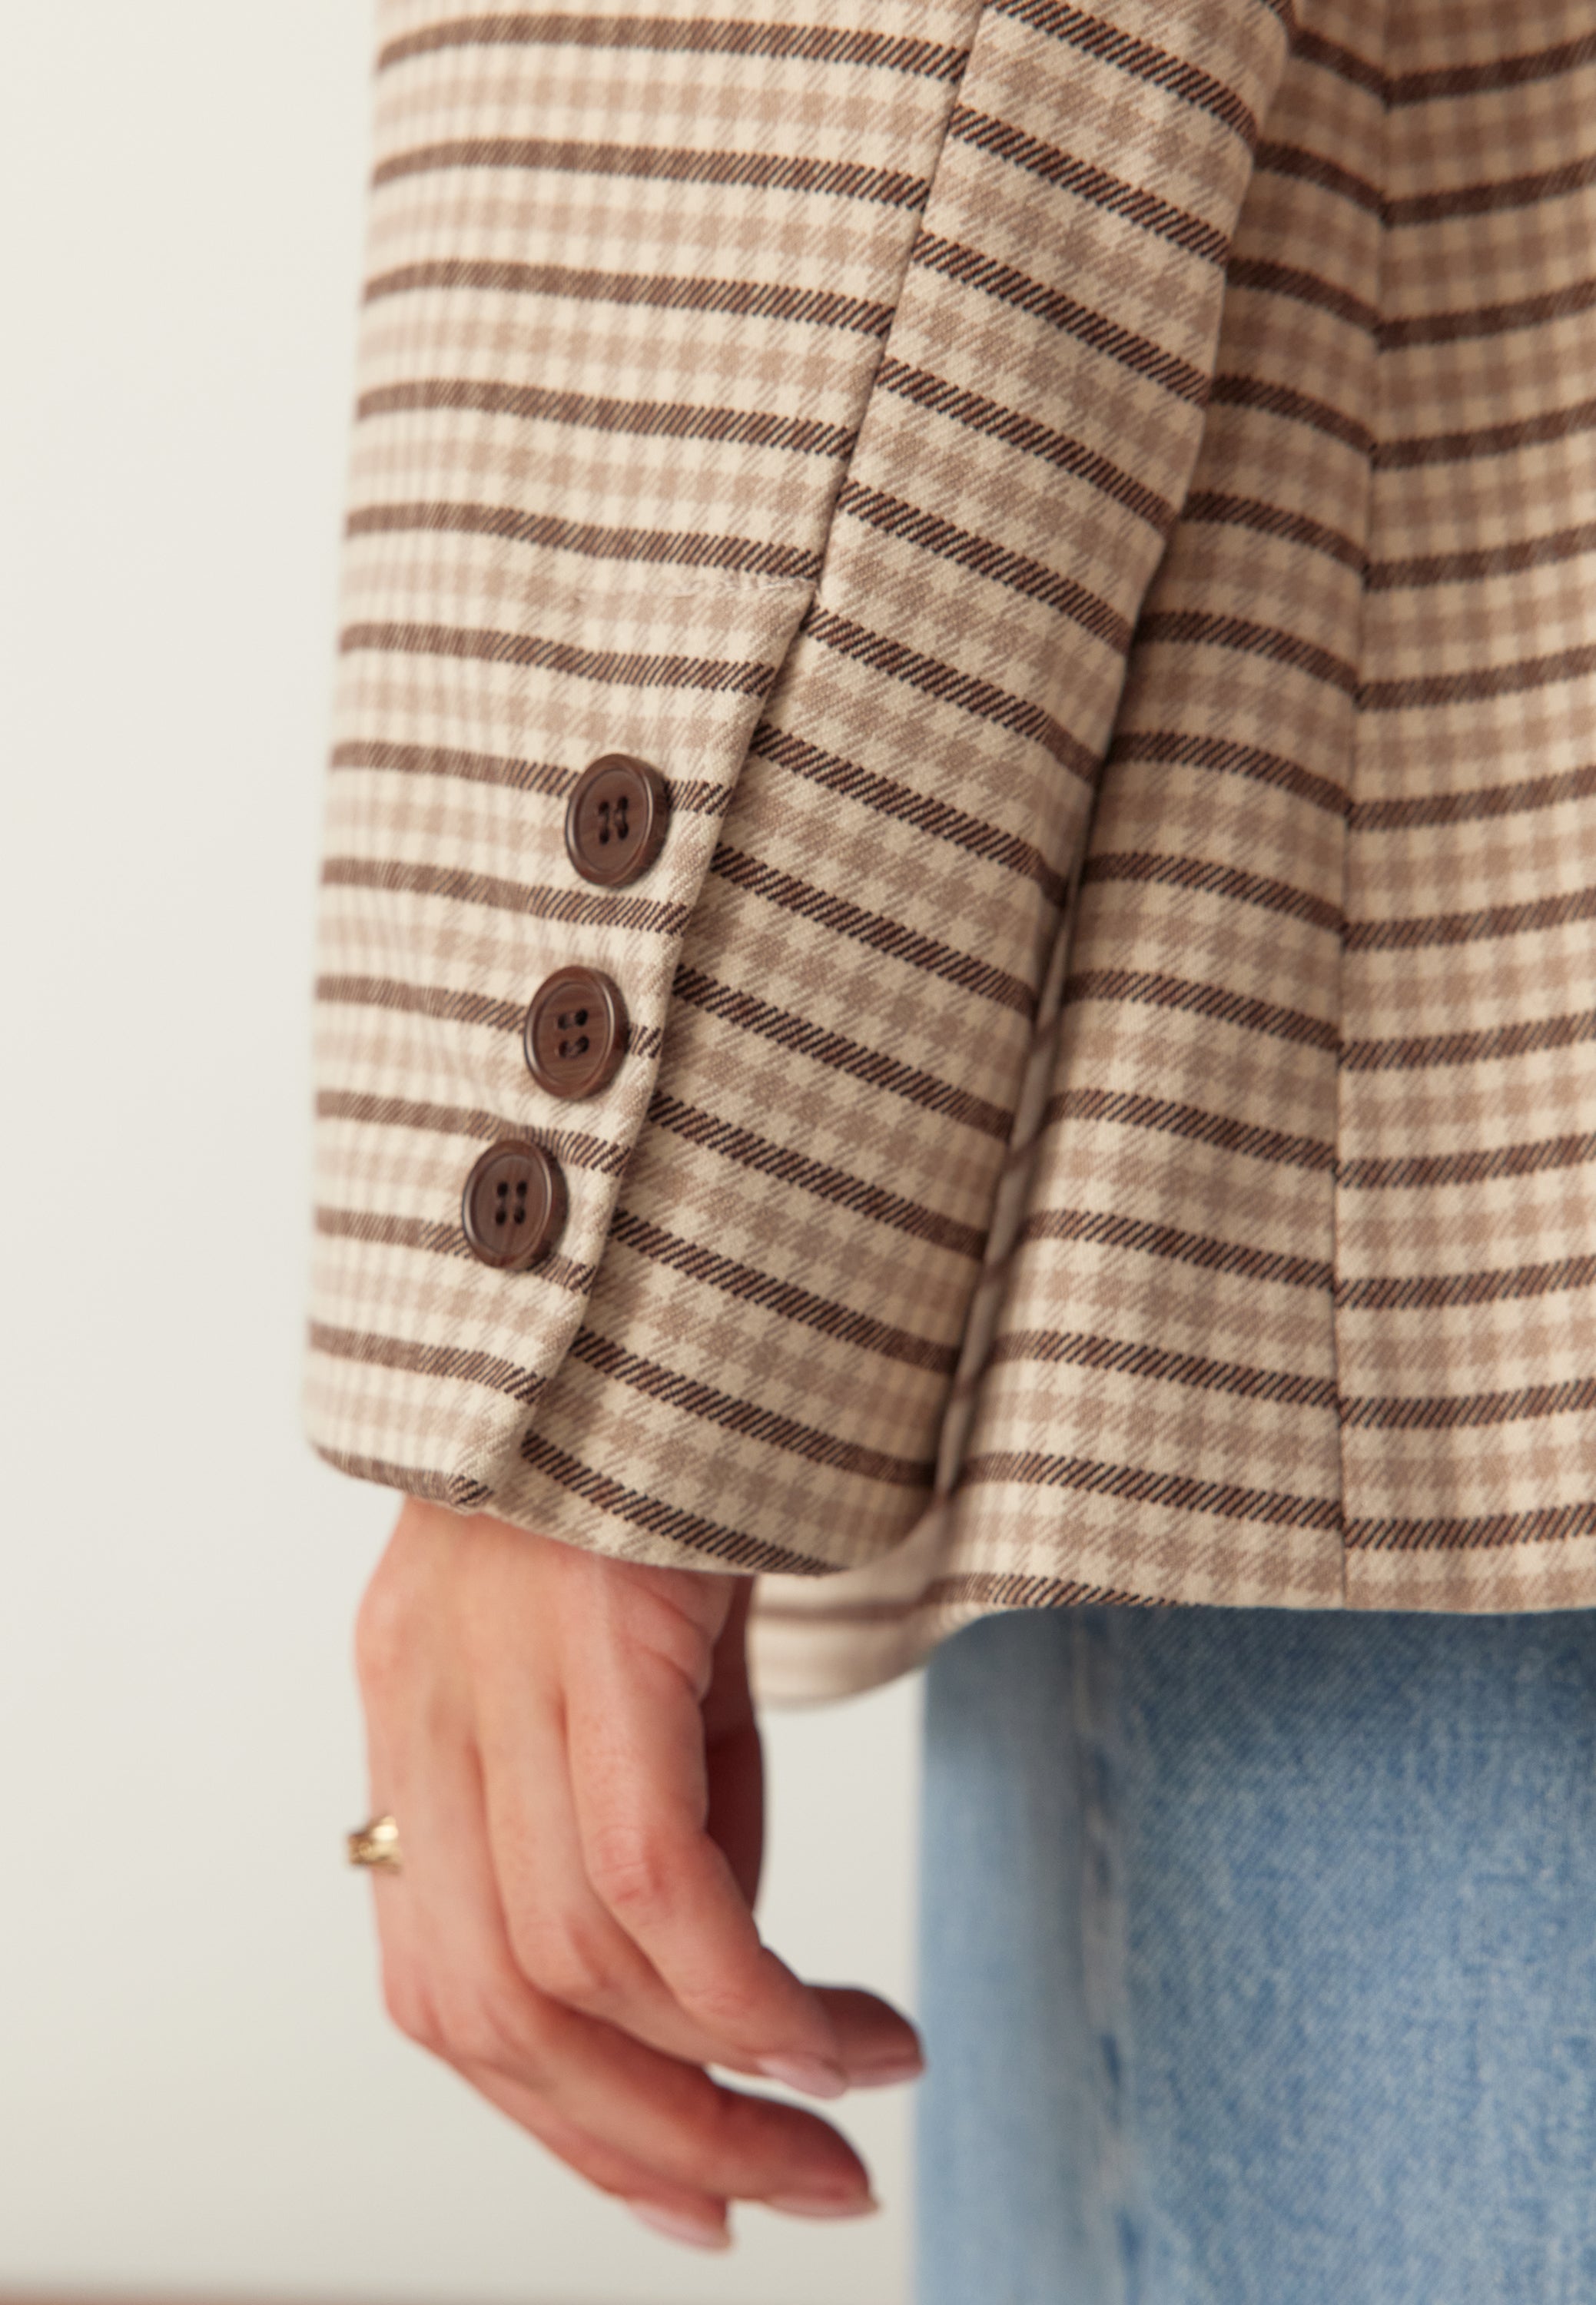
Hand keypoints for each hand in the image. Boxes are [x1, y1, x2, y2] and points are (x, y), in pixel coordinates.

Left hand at [352, 1499, 922, 2249]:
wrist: (666, 1250)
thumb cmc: (670, 1445)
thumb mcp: (649, 1649)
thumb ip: (664, 1795)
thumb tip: (723, 1964)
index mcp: (420, 1709)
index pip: (444, 1980)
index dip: (560, 2121)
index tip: (692, 2197)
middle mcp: (426, 1704)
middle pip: (490, 2009)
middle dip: (641, 2146)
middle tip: (786, 2202)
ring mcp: (489, 1666)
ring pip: (567, 1968)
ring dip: (719, 2089)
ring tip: (845, 2120)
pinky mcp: (588, 1628)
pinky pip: (646, 1878)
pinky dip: (748, 1993)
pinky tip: (845, 2032)